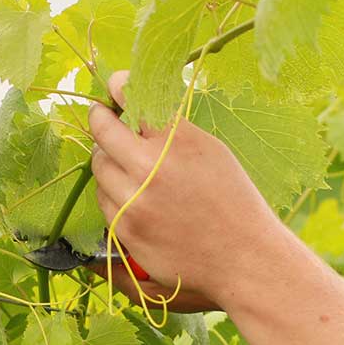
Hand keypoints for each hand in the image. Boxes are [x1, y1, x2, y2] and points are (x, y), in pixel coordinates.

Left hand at [87, 71, 285, 306]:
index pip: (132, 99)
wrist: (244, 258)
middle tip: (103, 119)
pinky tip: (133, 197)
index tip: (115, 86)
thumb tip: (136, 102)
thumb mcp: (211, 151)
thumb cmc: (233, 201)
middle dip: (101, 121)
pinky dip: (113, 195)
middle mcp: (151, 168)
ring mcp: (135, 202)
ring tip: (128, 166)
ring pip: (99, 168)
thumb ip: (173, 129)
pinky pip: (104, 202)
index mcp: (178, 142)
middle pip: (102, 132)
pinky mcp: (126, 231)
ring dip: (108, 162)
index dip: (118, 87)